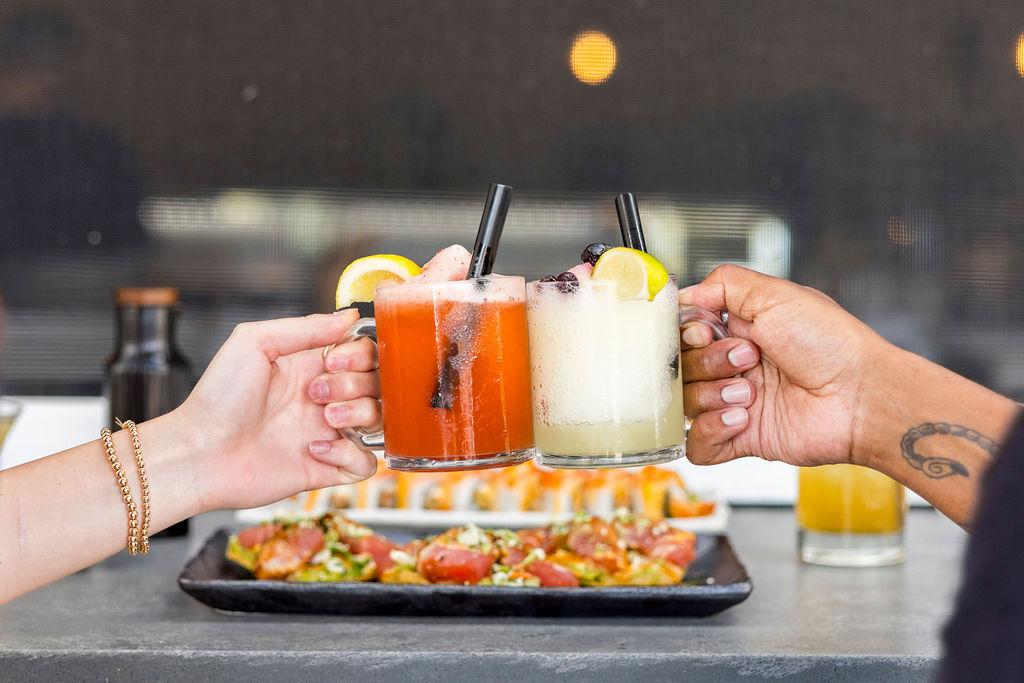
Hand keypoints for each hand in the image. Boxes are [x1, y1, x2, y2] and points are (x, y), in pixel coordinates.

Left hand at [173, 310, 377, 510]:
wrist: (199, 453)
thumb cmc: (217, 399)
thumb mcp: (254, 342)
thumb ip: (304, 327)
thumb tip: (348, 316)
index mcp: (312, 368)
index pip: (363, 354)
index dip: (359, 355)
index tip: (333, 361)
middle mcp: (324, 400)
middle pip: (376, 384)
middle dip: (355, 384)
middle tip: (317, 392)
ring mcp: (327, 434)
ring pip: (378, 420)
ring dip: (359, 414)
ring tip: (325, 419)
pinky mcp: (326, 468)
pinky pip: (365, 464)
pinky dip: (351, 455)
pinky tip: (317, 450)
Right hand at [679, 264, 885, 468]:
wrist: (862, 396)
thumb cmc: (830, 343)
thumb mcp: (776, 294)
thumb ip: (724, 283)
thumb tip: (685, 294)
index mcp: (739, 331)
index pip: (684, 334)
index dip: (688, 334)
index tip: (709, 331)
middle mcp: (733, 367)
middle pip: (680, 368)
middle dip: (706, 363)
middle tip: (746, 360)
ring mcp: (735, 404)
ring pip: (685, 405)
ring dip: (711, 395)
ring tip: (750, 393)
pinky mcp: (741, 439)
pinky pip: (697, 445)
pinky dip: (709, 431)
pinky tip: (741, 419)